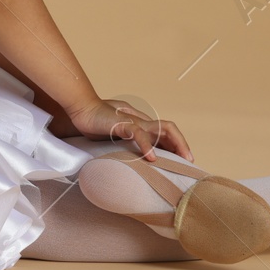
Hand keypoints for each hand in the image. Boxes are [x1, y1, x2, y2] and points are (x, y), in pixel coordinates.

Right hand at [64, 98, 191, 161]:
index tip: (181, 159)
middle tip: (188, 161)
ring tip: (181, 159)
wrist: (80, 109)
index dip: (175, 144)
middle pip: (169, 128)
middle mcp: (140, 120)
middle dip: (182, 144)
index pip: (164, 131)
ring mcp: (133, 121)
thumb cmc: (95, 121)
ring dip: (175, 144)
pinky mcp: (122, 124)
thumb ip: (126, 139)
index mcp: (139, 122)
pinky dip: (148, 146)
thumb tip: (135, 154)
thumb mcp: (115, 133)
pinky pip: (139, 134)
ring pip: (162, 129)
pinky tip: (152, 158)